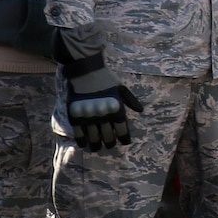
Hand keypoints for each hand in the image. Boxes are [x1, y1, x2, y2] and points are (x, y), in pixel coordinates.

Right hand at [54, 30, 141, 151]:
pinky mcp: (75, 115)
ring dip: (96, 145)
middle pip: (108, 137)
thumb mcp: (121, 88)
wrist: (85, 70)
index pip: (122, 130)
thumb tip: (141, 111)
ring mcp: (89, 116)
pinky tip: (84, 144)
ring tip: (97, 148)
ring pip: (94, 138)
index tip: (125, 142)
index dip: (124, 139)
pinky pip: (79, 134)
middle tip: (109, 145)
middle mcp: (103, 115)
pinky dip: (82, 141)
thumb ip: (130, 100)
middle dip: (110, 143)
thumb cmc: (105, 78)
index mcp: (116, 108)